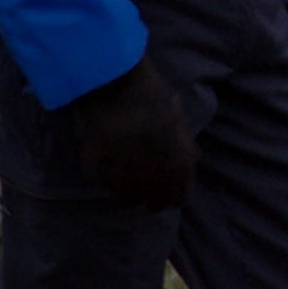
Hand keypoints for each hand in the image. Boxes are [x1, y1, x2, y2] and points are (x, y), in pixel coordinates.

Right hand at [69, 56, 195, 208]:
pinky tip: (106, 156)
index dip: (171, 191)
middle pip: (154, 204)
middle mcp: (154, 179)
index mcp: (179, 167)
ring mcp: (125, 179)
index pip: (178, 200)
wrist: (115, 84)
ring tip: (123, 165)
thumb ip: (184, 148)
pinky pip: (106, 184)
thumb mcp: (178, 121)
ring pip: (128, 198)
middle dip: (150, 193)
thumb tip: (188, 162)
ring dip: (127, 186)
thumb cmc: (150, 95)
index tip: (162, 182)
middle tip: (141, 176)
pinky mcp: (99, 174)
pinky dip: (106, 175)